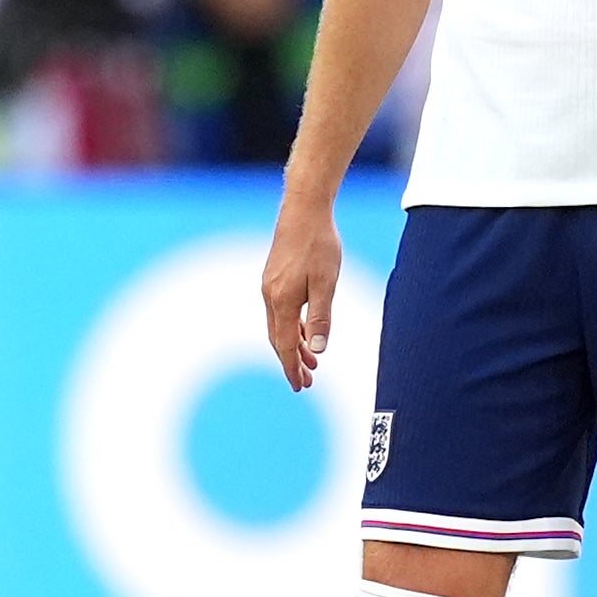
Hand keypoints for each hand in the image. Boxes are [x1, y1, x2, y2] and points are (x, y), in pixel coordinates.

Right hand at [261, 196, 340, 390]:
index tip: (299, 386)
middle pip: (279, 339)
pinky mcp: (274, 277)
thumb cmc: (319, 244)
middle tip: (305, 382)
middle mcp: (270, 296)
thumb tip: (318, 350)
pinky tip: (304, 330)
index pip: (285, 345)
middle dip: (292, 362)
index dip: (292, 368)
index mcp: (282, 301)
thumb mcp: (326, 283)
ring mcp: (270, 286)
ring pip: (280, 325)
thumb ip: (321, 317)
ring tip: (311, 361)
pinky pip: (281, 311)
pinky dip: (292, 326)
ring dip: (294, 344)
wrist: (304, 210)